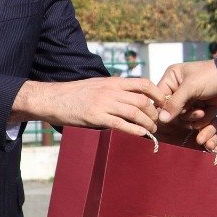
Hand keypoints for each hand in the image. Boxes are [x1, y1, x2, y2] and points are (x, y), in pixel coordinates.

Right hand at [11, 76, 165, 136]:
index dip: (157, 94)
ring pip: (135, 112)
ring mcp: (104, 103)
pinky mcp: (96, 117)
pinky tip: (142, 134)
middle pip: (143, 100)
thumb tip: (133, 97)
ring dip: (148, 123)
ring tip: (152, 130)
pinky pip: (121, 124)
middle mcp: (111, 91)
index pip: (143, 83)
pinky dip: (135, 130)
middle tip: (158, 121)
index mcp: (113, 81)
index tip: (163, 103)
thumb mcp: (98, 85)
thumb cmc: (76, 93)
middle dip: (154, 112)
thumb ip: (116, 90)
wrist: (53, 99)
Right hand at [156, 61, 216, 149]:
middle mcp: (178, 90)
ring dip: (200, 120)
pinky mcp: (200, 109)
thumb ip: (175, 102)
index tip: (175, 116)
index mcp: (172, 79)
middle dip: (189, 116)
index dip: (166, 110)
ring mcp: (190, 101)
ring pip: (187, 120)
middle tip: (200, 112)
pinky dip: (207, 126)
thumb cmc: (211, 76)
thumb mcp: (191, 87)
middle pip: (174, 113)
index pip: (160, 99)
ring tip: (209, 111)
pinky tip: (212, 135)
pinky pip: (198, 122)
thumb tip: (160, 119)